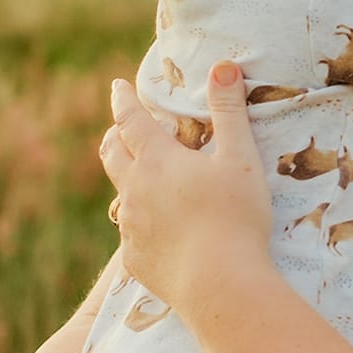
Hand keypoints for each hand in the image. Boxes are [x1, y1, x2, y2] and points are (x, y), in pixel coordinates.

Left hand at [100, 67, 270, 313]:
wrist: (220, 286)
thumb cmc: (235, 217)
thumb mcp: (241, 158)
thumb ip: (229, 111)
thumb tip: (223, 66)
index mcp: (157, 160)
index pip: (130, 119)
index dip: (123, 99)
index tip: (118, 86)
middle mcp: (134, 190)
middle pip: (112, 154)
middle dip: (114, 136)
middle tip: (118, 128)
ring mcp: (131, 227)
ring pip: (120, 195)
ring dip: (127, 181)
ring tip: (139, 180)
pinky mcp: (135, 260)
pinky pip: (131, 235)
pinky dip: (140, 224)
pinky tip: (156, 232)